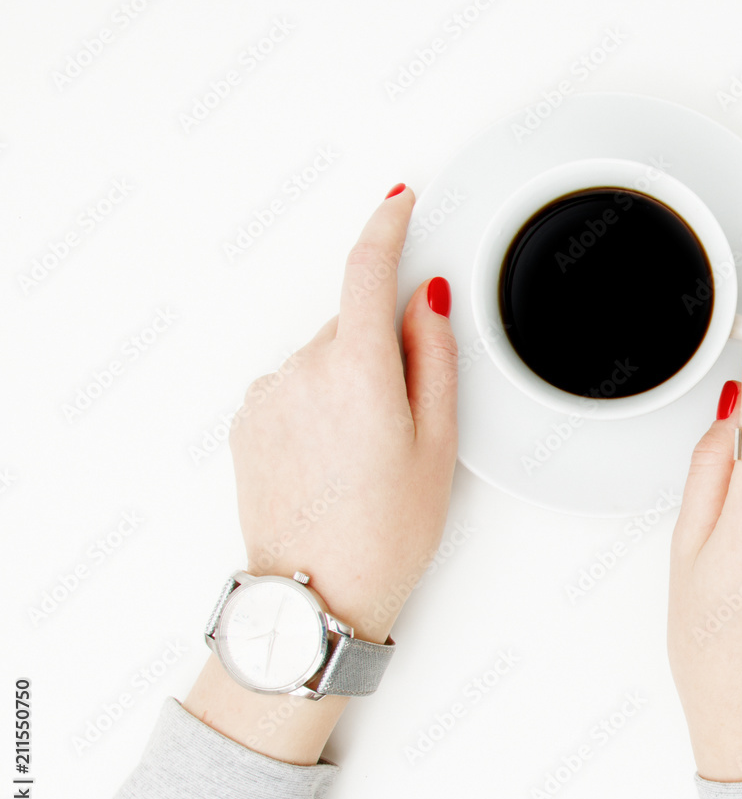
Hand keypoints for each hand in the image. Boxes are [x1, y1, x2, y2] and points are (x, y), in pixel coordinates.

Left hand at [185, 185, 457, 762]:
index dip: (386, 226)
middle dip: (382, 348)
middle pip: (352, 323)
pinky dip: (316, 400)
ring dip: (347, 380)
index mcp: (359, 372)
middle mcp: (302, 372)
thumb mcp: (437, 446)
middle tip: (401, 418)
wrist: (314, 595)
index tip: (397, 203)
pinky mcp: (248, 418)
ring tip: (361, 452)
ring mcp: (269, 395)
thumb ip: (434, 357)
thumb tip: (425, 299)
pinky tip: (329, 455)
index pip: (367, 269)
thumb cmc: (384, 534)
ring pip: (323, 355)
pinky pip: (293, 383)